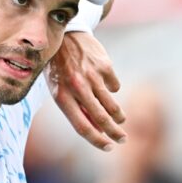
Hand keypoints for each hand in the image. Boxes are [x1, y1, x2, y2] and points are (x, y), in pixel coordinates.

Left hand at [46, 32, 125, 150]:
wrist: (65, 35)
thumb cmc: (59, 68)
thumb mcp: (59, 89)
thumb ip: (76, 109)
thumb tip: (97, 131)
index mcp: (62, 96)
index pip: (82, 126)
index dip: (96, 140)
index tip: (108, 147)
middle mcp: (77, 87)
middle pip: (100, 119)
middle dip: (115, 133)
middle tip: (122, 139)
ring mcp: (92, 76)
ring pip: (112, 105)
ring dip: (118, 116)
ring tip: (120, 119)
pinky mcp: (105, 66)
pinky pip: (115, 86)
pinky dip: (112, 89)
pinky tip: (103, 82)